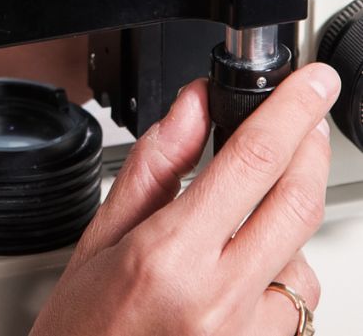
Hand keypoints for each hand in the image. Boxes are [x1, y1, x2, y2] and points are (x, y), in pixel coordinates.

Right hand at [31, 64, 339, 335]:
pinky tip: (237, 282)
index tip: (312, 83)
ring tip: (235, 234)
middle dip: (310, 147)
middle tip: (307, 119)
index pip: (250, 162)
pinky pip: (294, 303)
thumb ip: (155, 166)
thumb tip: (193, 107)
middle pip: (297, 201)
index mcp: (171, 255)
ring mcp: (249, 335)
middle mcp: (220, 298)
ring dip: (284, 228)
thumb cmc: (82, 330)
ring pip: (303, 256)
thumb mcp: (100, 237)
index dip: (291, 111)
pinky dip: (277, 279)